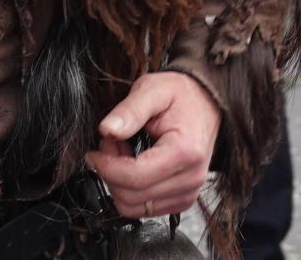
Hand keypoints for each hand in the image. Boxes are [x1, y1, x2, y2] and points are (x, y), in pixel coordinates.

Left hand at [82, 71, 219, 218]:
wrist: (206, 103)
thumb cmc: (181, 96)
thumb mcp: (152, 90)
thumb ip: (129, 110)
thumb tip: (107, 129)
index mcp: (184, 152)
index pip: (135, 177)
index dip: (106, 167)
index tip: (94, 151)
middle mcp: (190, 178)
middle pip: (132, 197)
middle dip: (110, 172)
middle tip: (109, 145)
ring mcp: (188, 193)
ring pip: (135, 207)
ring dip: (119, 183)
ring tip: (121, 154)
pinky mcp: (182, 199)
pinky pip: (145, 208)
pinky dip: (131, 190)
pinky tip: (133, 165)